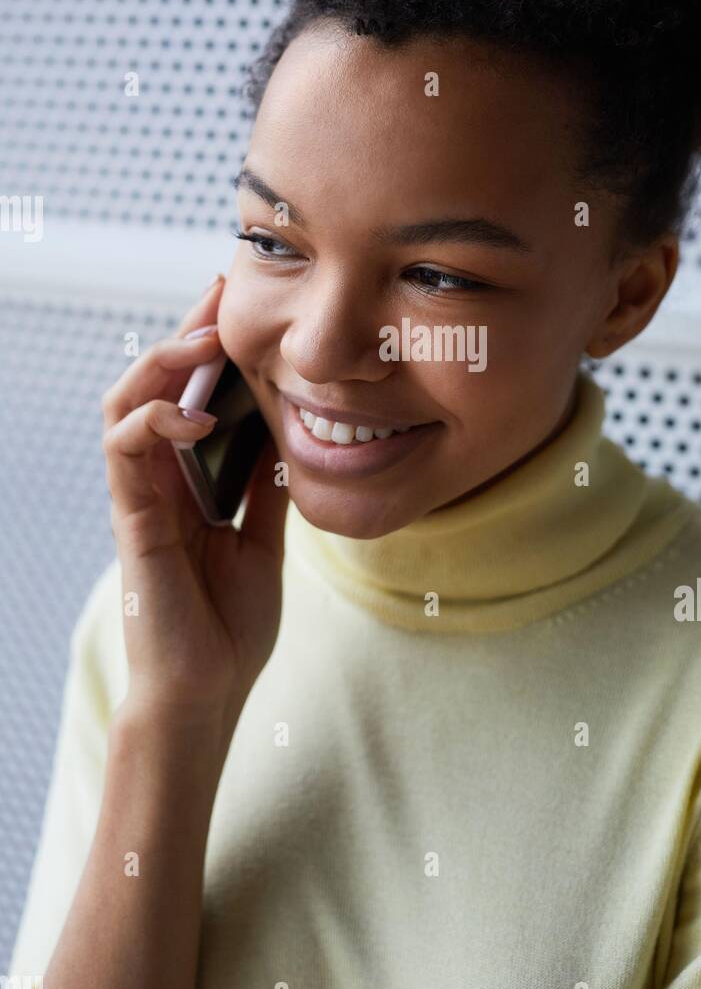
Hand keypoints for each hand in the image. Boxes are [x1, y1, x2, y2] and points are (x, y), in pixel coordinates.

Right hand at [101, 275, 289, 723]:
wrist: (208, 693)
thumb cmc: (230, 626)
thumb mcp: (264, 539)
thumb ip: (266, 488)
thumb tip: (289, 433)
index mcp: (188, 482)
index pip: (189, 396)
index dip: (208, 348)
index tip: (240, 303)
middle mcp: (158, 481)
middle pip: (154, 386)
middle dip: (185, 334)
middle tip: (221, 294)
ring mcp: (141, 498)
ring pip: (125, 403)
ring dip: (161, 364)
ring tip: (204, 340)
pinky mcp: (133, 520)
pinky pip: (124, 452)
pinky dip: (153, 422)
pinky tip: (195, 419)